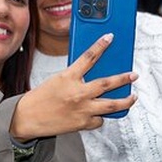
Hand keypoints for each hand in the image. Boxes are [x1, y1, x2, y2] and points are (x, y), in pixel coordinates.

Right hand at [9, 33, 137, 142]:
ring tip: (132, 97)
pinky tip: (101, 113)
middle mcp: (77, 93)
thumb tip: (94, 74)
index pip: (88, 57)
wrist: (27, 118)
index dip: (100, 45)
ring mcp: (82, 110)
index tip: (110, 37)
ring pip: (111, 105)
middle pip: (107, 83)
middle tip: (133, 75)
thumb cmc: (41, 97)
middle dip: (123, 78)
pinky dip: (101, 116)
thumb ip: (76, 76)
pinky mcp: (82, 124)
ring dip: (125, 101)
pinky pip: (99, 120)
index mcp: (68, 77)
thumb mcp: (57, 79)